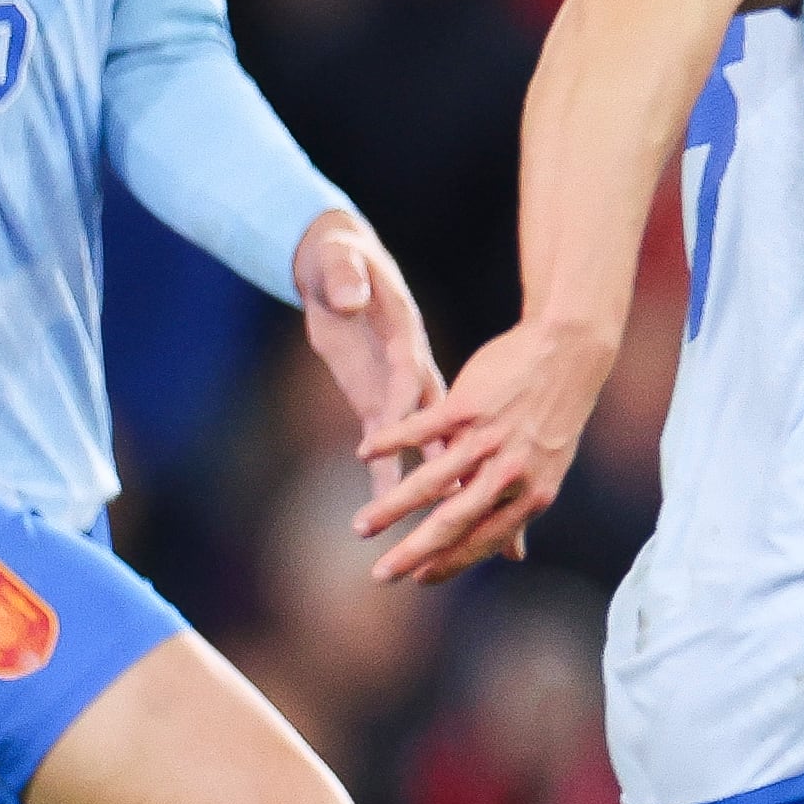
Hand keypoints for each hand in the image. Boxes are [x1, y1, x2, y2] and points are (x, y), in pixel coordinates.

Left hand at [293, 213, 442, 499]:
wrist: (338, 259)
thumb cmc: (341, 258)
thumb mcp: (339, 261)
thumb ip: (342, 279)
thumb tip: (345, 298)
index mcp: (400, 343)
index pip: (409, 385)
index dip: (410, 422)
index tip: (413, 460)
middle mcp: (406, 377)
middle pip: (430, 437)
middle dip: (440, 482)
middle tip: (459, 519)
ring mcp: (398, 393)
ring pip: (430, 457)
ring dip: (445, 500)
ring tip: (464, 545)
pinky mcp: (379, 402)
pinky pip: (403, 455)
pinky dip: (413, 487)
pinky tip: (433, 524)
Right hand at [354, 316, 614, 582]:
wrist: (568, 353)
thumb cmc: (554, 414)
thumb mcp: (548, 468)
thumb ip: (523, 510)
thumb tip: (516, 557)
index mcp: (532, 494)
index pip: (485, 540)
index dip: (450, 563)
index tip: (418, 580)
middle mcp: (510, 473)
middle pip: (453, 522)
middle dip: (413, 553)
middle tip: (380, 576)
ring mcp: (487, 439)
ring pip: (429, 483)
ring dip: (391, 508)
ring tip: (360, 528)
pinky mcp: (467, 407)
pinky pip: (420, 431)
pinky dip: (390, 443)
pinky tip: (364, 455)